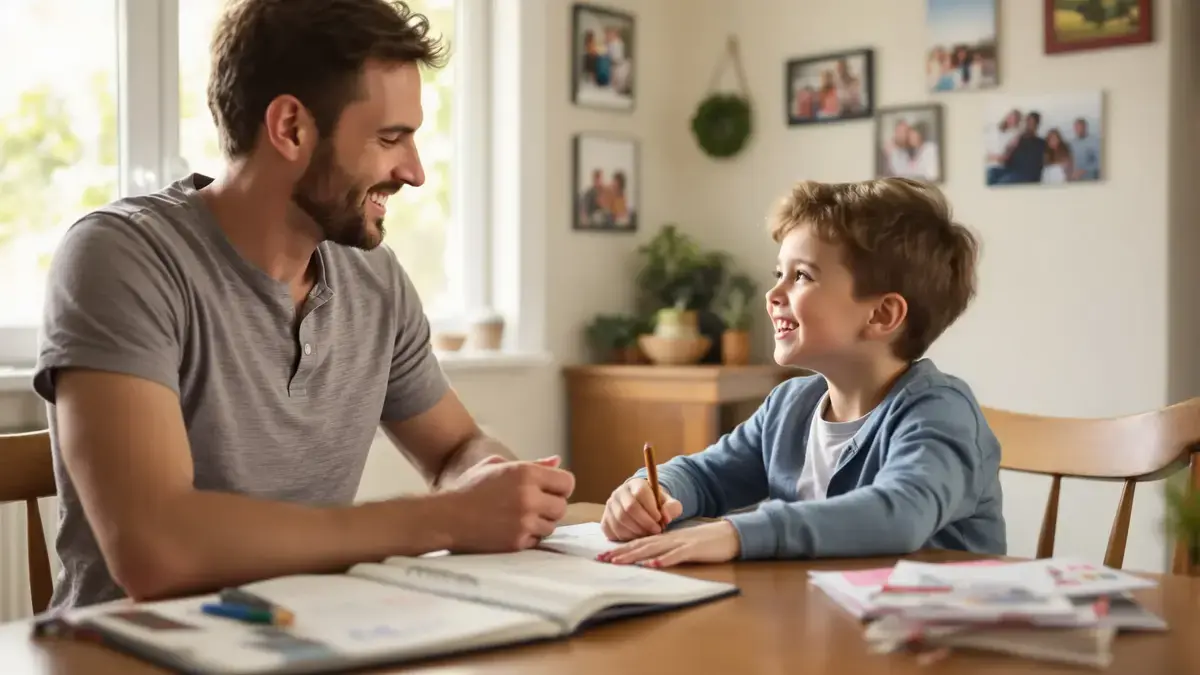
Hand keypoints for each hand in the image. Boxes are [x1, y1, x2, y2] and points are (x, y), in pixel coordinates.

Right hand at [443, 456, 573, 551]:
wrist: (446, 517)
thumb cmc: (470, 488)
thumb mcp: (497, 466)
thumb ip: (532, 463)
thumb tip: (557, 461)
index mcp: (526, 473)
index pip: (567, 482)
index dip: (560, 487)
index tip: (549, 491)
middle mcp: (529, 497)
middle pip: (562, 507)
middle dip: (551, 507)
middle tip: (534, 507)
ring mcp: (524, 521)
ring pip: (551, 526)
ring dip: (540, 524)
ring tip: (520, 518)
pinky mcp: (518, 542)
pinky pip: (537, 540)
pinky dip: (528, 537)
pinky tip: (511, 530)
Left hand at [599, 520, 740, 567]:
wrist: (727, 534)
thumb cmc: (703, 543)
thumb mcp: (680, 546)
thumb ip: (665, 551)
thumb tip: (647, 561)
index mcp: (664, 539)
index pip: (638, 543)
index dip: (620, 549)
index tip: (603, 556)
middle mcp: (668, 539)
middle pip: (640, 545)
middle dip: (620, 553)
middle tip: (601, 559)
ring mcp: (680, 543)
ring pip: (653, 549)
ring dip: (634, 556)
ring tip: (618, 562)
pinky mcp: (693, 549)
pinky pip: (676, 555)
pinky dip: (664, 560)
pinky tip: (653, 565)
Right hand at [600, 478, 682, 541]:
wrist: (641, 506)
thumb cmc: (656, 505)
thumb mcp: (669, 503)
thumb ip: (672, 507)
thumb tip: (665, 517)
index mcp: (636, 484)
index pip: (640, 493)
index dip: (651, 509)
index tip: (660, 520)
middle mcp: (619, 492)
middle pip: (629, 508)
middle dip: (645, 523)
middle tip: (655, 531)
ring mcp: (609, 506)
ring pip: (620, 521)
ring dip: (636, 532)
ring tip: (647, 535)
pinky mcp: (604, 519)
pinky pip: (612, 531)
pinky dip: (625, 538)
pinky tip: (635, 537)